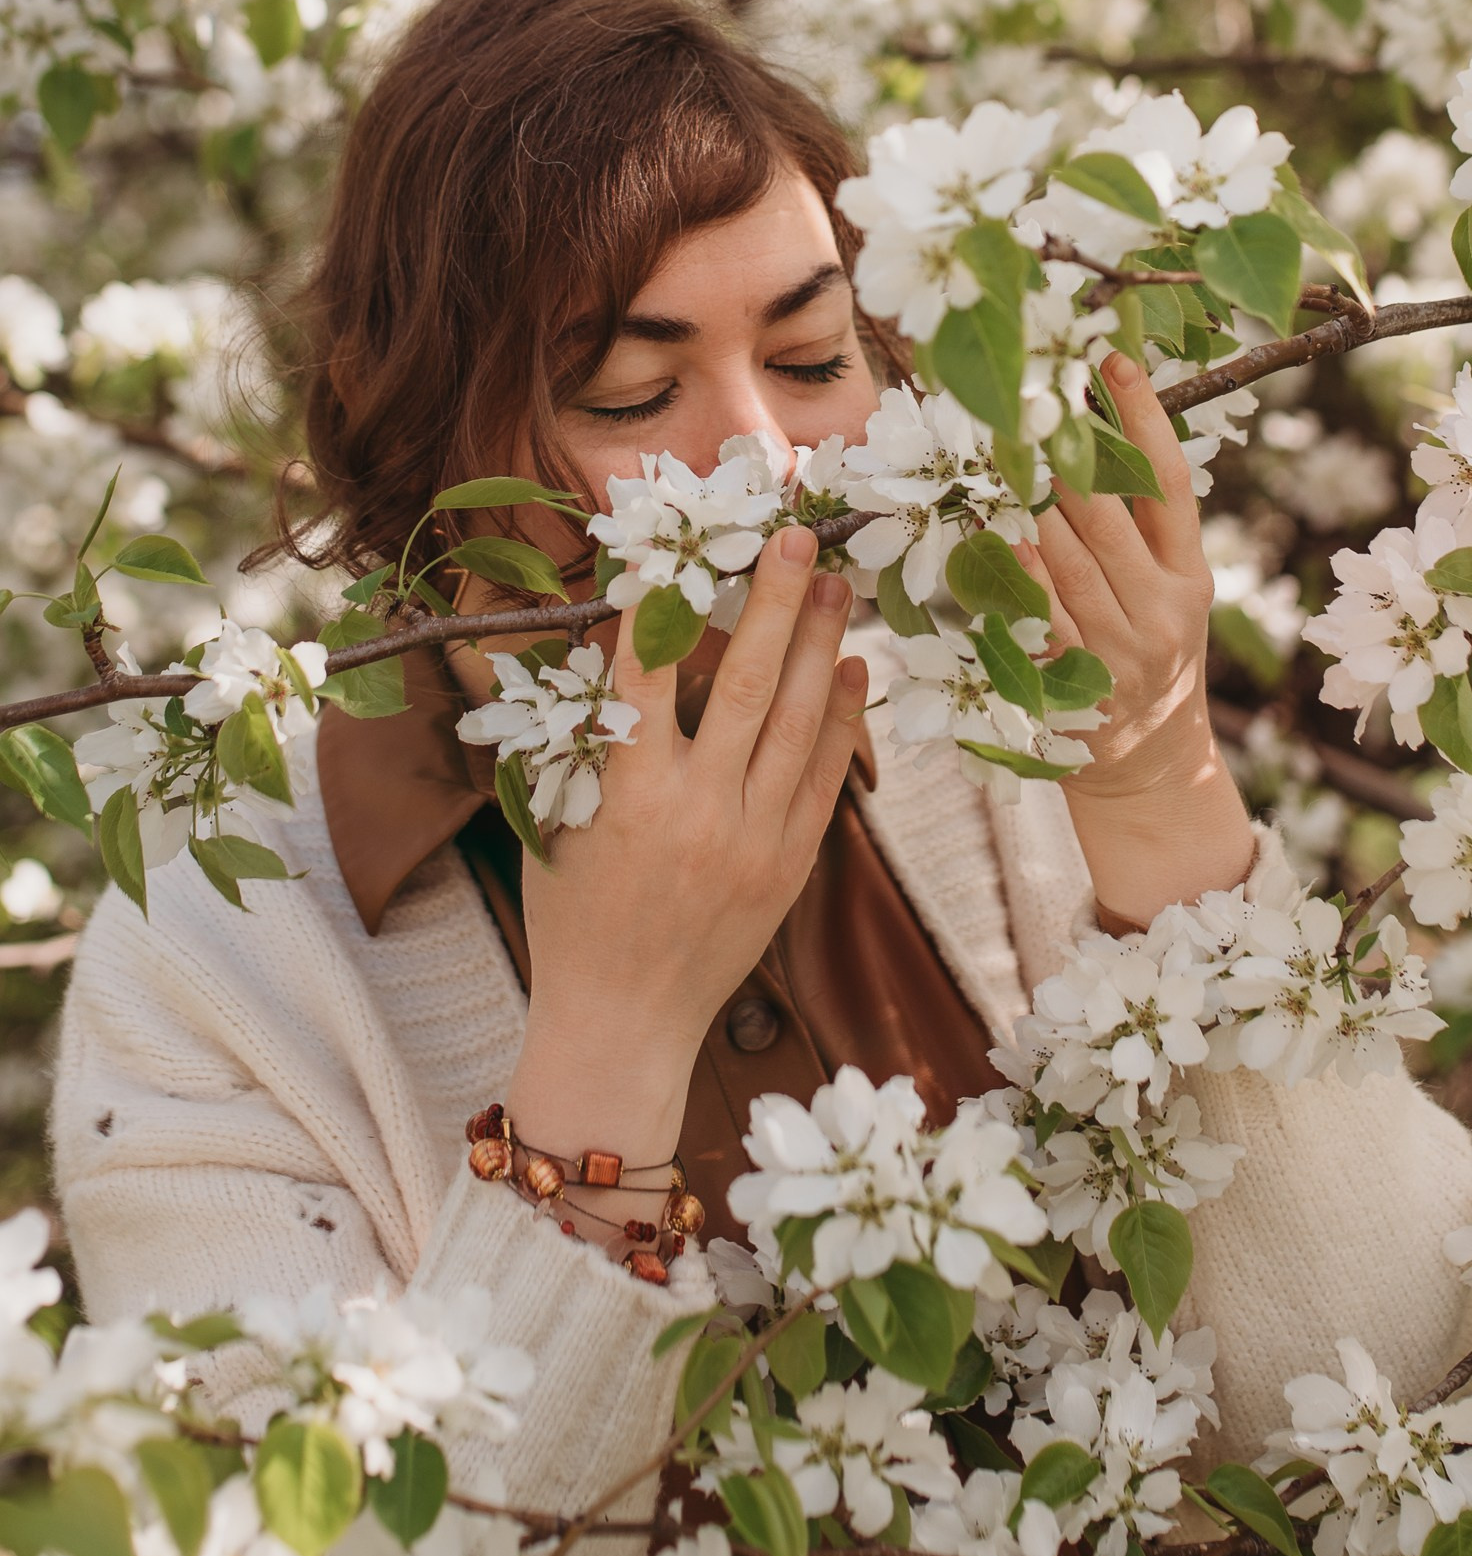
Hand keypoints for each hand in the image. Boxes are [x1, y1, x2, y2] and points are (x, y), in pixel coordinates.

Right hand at [504, 526, 866, 1173]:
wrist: (623, 1022)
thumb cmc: (571, 914)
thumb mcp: (547, 818)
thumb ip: (562, 729)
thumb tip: (535, 637)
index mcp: (626, 796)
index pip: (649, 675)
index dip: (665, 603)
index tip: (684, 544)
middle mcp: (698, 812)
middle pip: (750, 683)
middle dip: (775, 600)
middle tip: (800, 533)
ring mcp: (754, 840)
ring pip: (801, 722)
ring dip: (821, 643)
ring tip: (837, 582)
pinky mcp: (791, 865)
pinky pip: (827, 775)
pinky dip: (843, 717)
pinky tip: (851, 665)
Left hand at [1012, 349, 1254, 928]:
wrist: (1151, 766)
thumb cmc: (1148, 655)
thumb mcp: (1168, 594)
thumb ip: (1141, 531)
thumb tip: (1095, 432)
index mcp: (1191, 574)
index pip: (1170, 482)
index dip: (1144, 417)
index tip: (1112, 357)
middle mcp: (1164, 608)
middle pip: (1109, 511)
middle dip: (1064, 449)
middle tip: (1027, 391)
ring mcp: (1121, 648)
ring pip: (1069, 555)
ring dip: (1029, 498)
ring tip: (999, 445)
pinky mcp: (1078, 682)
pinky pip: (1039, 613)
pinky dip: (1017, 570)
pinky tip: (997, 532)